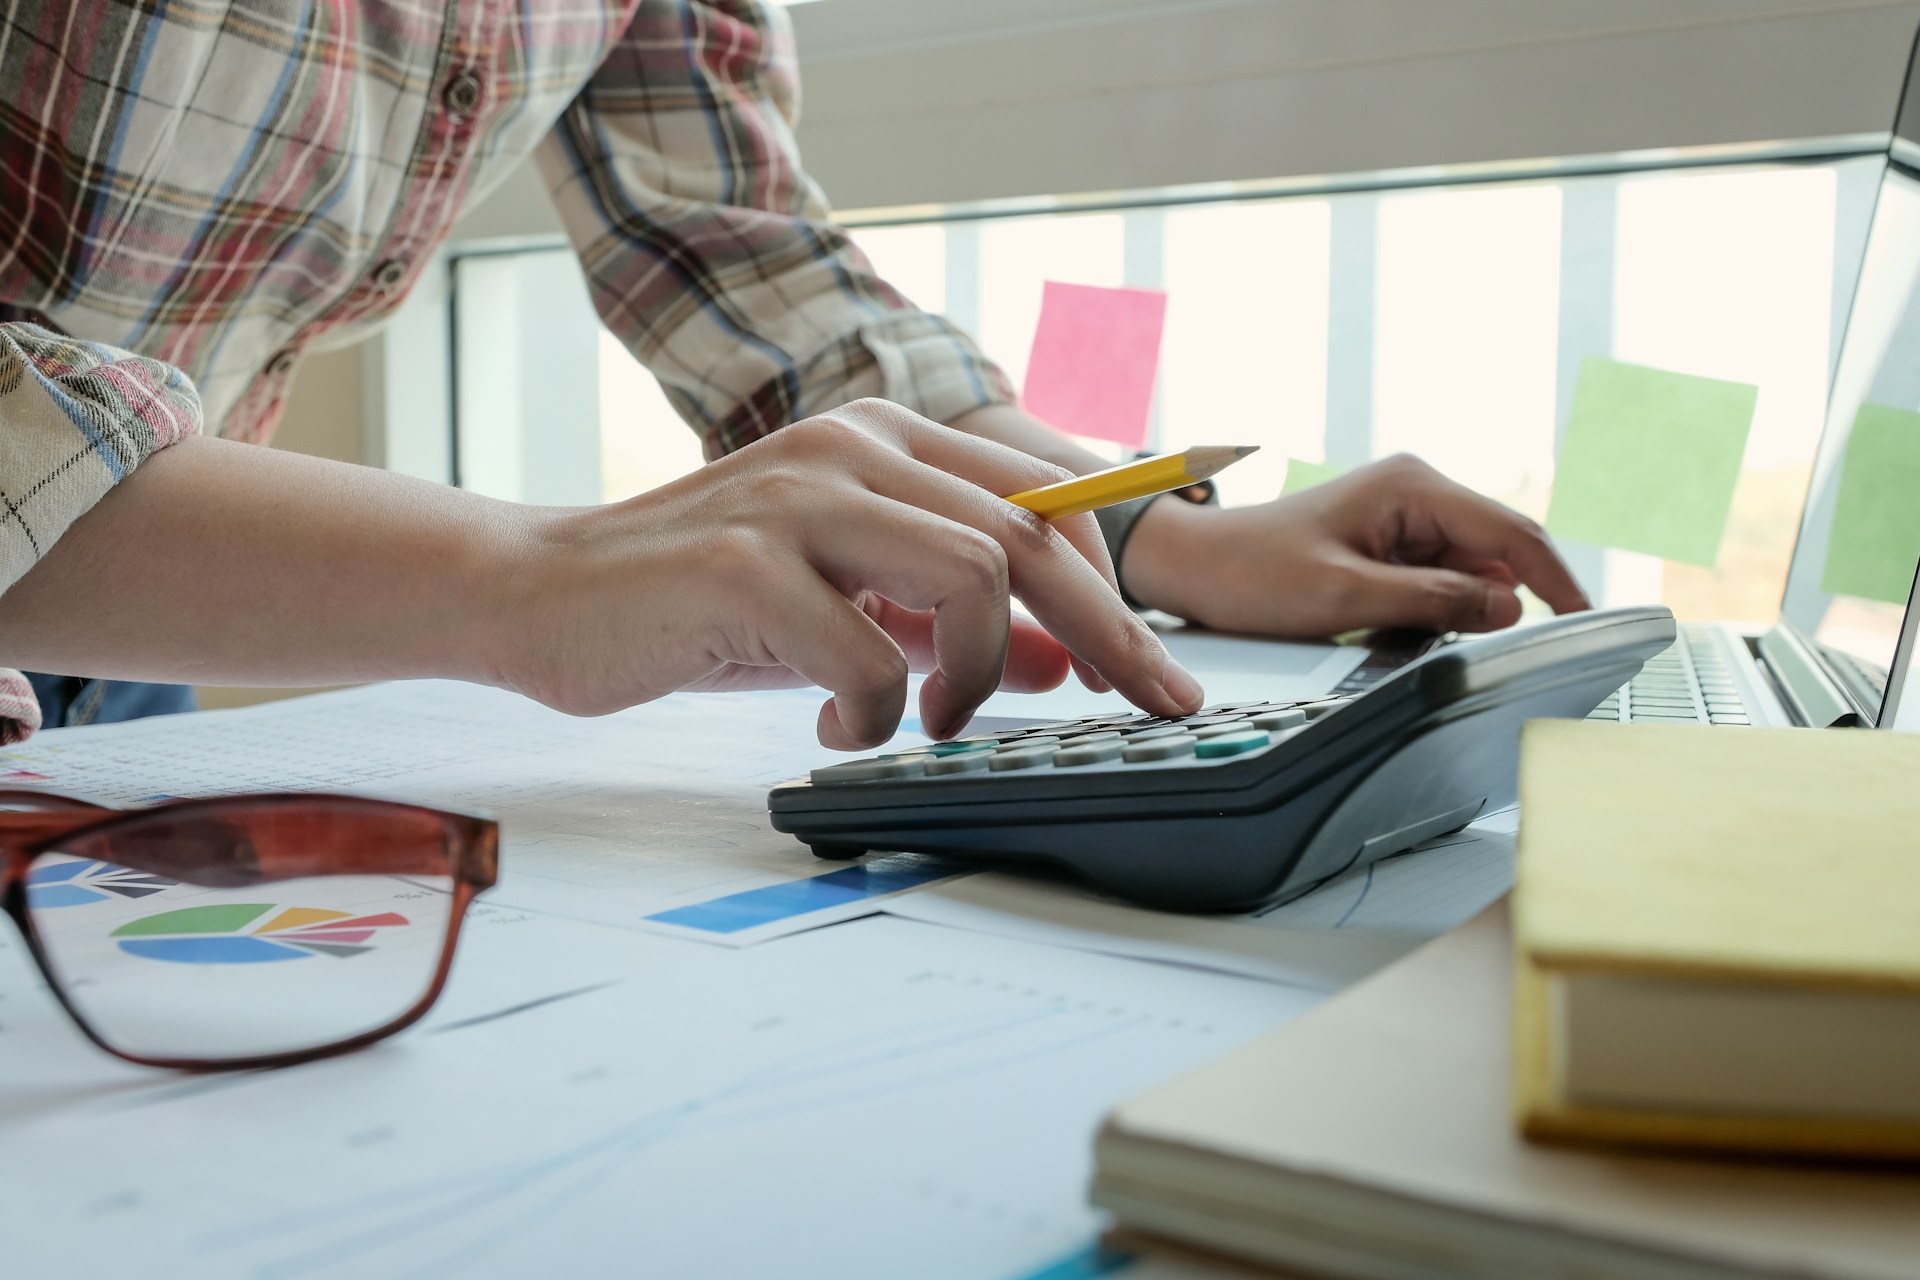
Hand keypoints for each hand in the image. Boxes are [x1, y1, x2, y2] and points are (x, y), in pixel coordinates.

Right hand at [497, 400, 1204, 748]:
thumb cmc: (701, 603)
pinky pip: (868, 655)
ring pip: (974, 576)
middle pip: (1033, 536)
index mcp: (886, 442)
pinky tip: (836, 728)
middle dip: (1108, 634)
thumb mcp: (850, 609)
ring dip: (979, 674)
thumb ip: (950, 623)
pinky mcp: (742, 565)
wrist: (541, 593)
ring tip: (935, 720)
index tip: (1159, 673)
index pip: (1041, 506)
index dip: (1116, 591)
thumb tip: (1064, 663)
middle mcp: (853, 448)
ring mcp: (798, 500)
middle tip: (1144, 707)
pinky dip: (876, 713)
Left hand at [1118, 454, 1590, 635]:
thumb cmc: (1253, 573)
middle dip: (1488, 605)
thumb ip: (1432, 601)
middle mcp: (1418, 492)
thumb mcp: (1345, 597)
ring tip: (1382, 630)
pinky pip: (1436, 586)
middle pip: (1496, 555)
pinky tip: (1379, 629)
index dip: (1557, 580)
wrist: (1196, 567)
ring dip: (1448, 614)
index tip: (1586, 622)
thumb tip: (1509, 608)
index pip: (1513, 531)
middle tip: (1446, 643)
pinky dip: (1424, 615)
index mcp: (1414, 486)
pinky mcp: (1391, 546)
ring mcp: (1406, 519)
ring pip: (1468, 577)